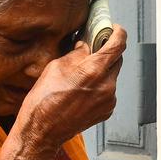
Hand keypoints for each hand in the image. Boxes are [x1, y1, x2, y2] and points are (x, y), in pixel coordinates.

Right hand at [18, 26, 127, 151]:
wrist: (43, 130)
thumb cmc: (44, 100)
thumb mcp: (56, 67)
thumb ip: (77, 53)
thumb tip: (86, 45)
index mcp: (94, 71)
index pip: (118, 45)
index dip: (118, 33)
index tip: (114, 29)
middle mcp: (107, 85)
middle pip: (117, 60)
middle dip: (106, 52)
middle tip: (93, 50)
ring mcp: (109, 100)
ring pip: (112, 76)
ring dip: (102, 71)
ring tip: (81, 76)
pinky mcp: (107, 110)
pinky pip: (108, 91)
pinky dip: (100, 86)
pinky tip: (83, 90)